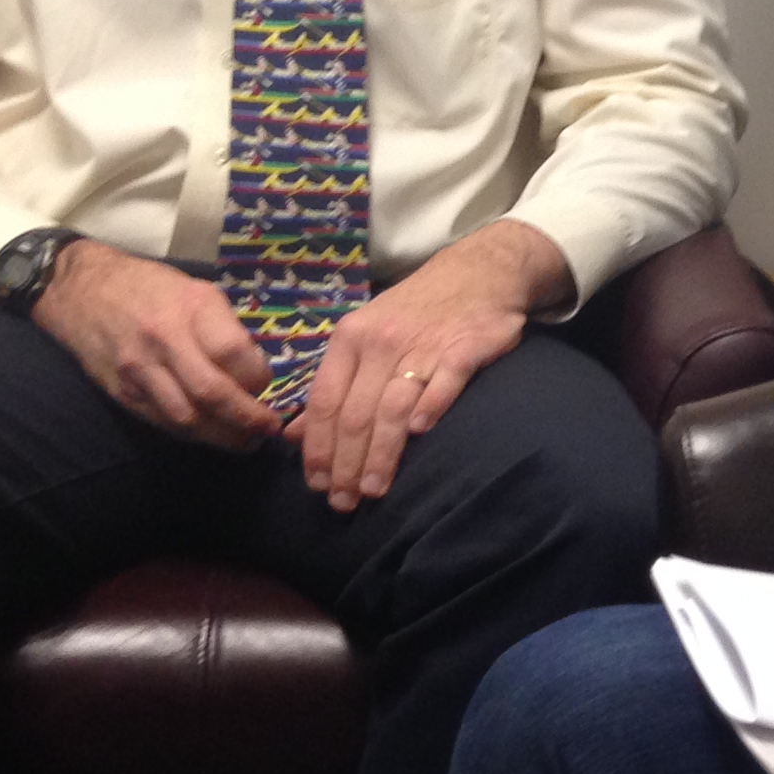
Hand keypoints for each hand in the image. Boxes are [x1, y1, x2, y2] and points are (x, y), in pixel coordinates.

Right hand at [34, 242, 281, 448]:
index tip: (269, 387)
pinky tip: (212, 434)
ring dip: (222, 436)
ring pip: (186, 417)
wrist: (81, 291)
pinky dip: (193, 433)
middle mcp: (165, 339)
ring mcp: (139, 369)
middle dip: (247, 418)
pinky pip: (163, 422)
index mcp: (192, 306)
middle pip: (211, 392)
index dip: (258, 378)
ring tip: (246, 441)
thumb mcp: (196, 291)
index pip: (232, 353)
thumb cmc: (150, 287)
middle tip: (268, 428)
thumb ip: (224, 328)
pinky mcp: (122, 392)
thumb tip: (256, 371)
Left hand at [290, 219, 568, 511]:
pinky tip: (420, 434)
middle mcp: (381, 342)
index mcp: (350, 339)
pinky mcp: (466, 347)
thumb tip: (294, 435)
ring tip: (373, 490)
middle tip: (343, 502)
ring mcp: (424, 345)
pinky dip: (430, 407)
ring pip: (393, 407)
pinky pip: (444, 382)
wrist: (479, 271)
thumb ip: (333, 385)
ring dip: (381, 454)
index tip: (316, 485)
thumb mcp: (364, 337)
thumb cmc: (416, 311)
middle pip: (356, 413)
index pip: (326, 402)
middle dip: (346, 463)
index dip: (319, 448)